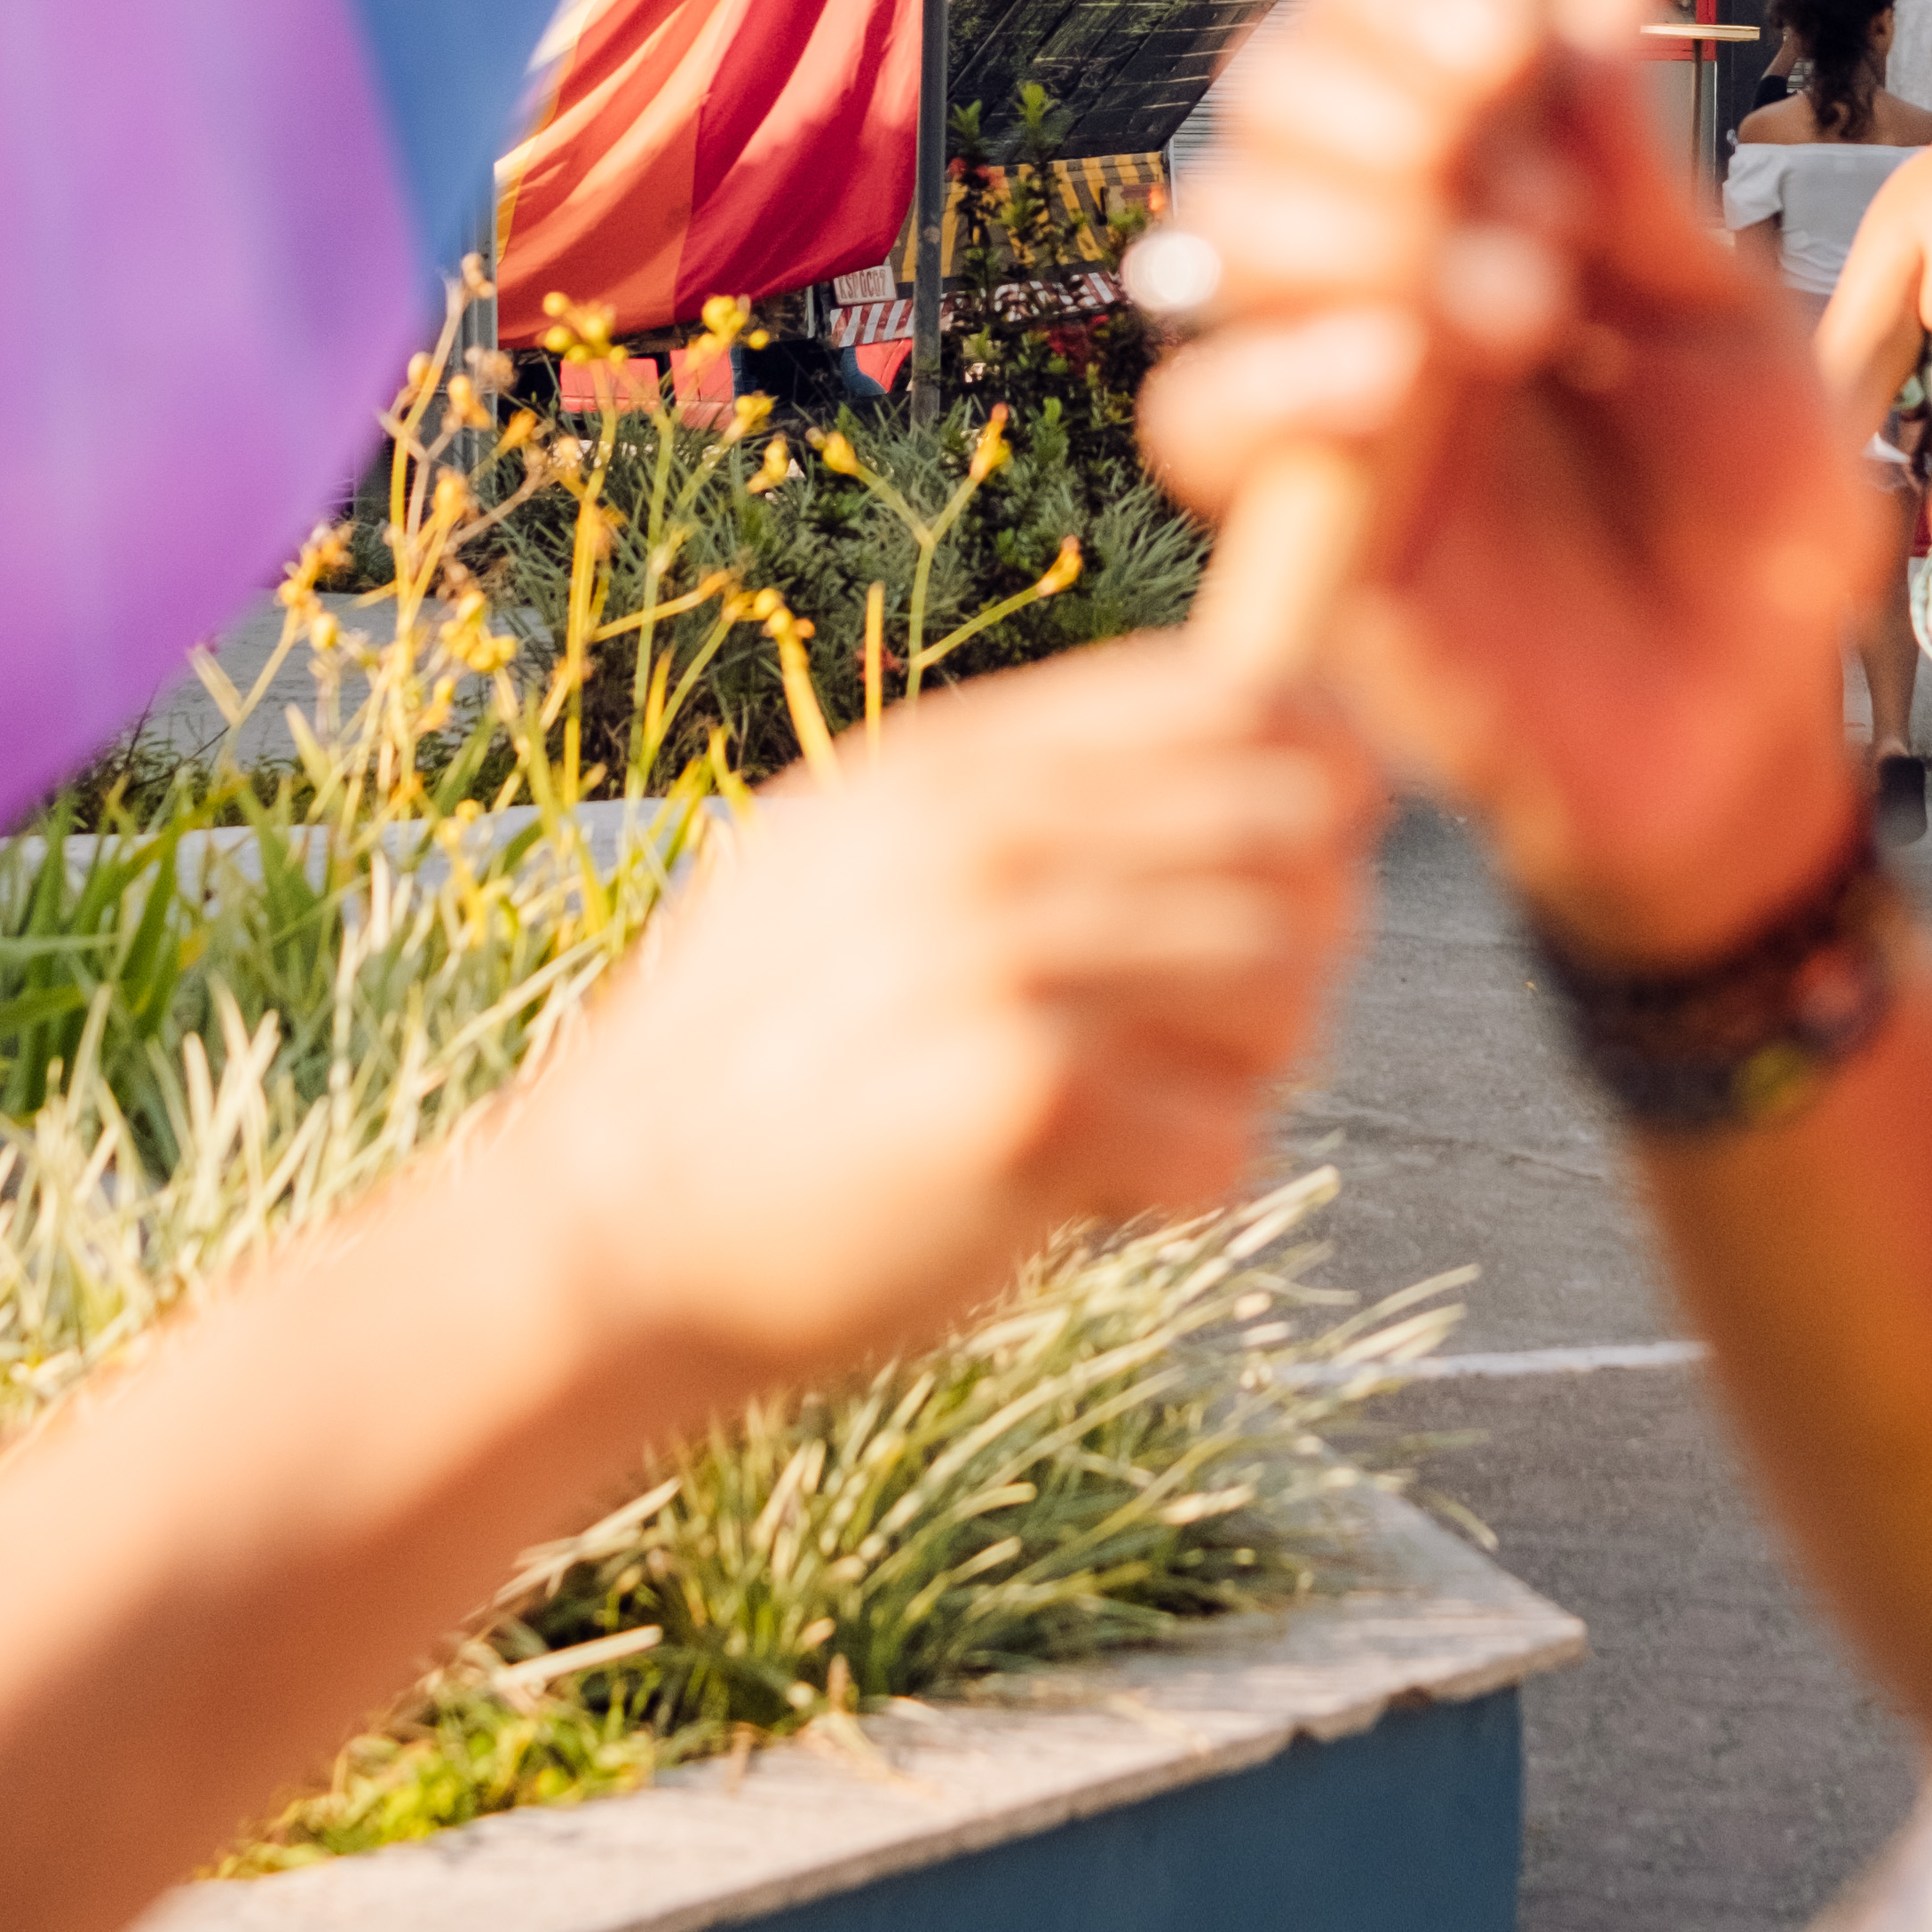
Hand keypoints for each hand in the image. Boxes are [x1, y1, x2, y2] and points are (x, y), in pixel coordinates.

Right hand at [530, 637, 1378, 1389]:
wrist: (608, 1232)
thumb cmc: (766, 1057)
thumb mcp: (857, 856)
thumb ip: (1037, 793)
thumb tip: (1281, 734)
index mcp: (955, 764)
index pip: (1241, 700)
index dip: (1323, 775)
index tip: (1319, 847)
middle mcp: (987, 840)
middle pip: (1299, 844)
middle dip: (1299, 941)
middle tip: (1211, 1024)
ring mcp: (1007, 966)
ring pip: (1287, 994)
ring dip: (1239, 1077)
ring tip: (1129, 1110)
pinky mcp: (1026, 1108)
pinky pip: (1225, 1145)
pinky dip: (1176, 1193)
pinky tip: (1079, 1196)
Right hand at [1139, 0, 1879, 959]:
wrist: (1746, 730)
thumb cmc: (1753, 530)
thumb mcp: (1735, 335)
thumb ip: (1644, 184)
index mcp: (1490, 179)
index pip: (1371, 17)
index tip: (1502, 39)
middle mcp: (1382, 254)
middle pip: (1263, 93)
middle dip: (1375, 107)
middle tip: (1531, 203)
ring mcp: (1324, 380)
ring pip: (1212, 229)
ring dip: (1351, 227)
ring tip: (1518, 312)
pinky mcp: (1295, 513)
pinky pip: (1197, 412)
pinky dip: (1279, 370)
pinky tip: (1395, 375)